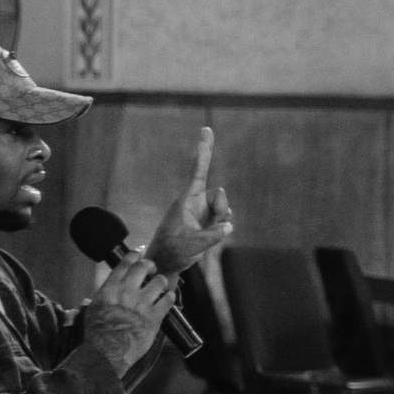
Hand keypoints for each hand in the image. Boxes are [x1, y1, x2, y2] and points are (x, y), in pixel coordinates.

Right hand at [81, 256, 177, 371]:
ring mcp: (142, 303)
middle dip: (149, 265)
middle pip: (143, 267)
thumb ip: (100, 298)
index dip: (134, 254)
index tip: (139, 252)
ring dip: (160, 281)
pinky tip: (167, 298)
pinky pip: (168, 299)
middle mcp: (127, 291)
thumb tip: (97, 297)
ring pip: (159, 281)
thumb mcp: (92, 310)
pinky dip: (169, 297)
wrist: (106, 352)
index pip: (125, 263)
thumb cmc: (96, 333)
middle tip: (151, 269)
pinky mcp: (155, 317)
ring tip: (159, 286)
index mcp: (110, 288)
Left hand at [146, 126, 234, 275]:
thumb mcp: (190, 246)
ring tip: (207, 235)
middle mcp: (195, 203)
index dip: (203, 152)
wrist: (165, 263)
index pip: (197, 172)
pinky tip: (212, 237)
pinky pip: (224, 220)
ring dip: (222, 220)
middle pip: (219, 195)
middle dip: (222, 206)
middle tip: (218, 219)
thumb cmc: (170, 252)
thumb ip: (210, 236)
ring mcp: (202, 213)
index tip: (205, 130)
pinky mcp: (208, 223)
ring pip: (224, 209)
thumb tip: (228, 226)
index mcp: (185, 201)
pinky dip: (222, 229)